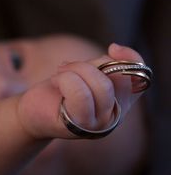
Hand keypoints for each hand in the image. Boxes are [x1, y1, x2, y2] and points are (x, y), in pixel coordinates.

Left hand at [17, 44, 144, 139]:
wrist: (34, 109)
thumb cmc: (61, 88)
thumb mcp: (86, 71)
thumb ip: (104, 65)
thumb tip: (115, 51)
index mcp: (120, 101)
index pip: (140, 78)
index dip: (132, 58)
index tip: (113, 47)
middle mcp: (115, 115)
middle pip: (118, 78)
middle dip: (88, 65)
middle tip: (67, 66)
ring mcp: (99, 124)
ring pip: (101, 85)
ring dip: (75, 70)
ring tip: (60, 74)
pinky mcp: (81, 127)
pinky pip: (80, 94)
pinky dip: (65, 79)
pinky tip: (56, 83)